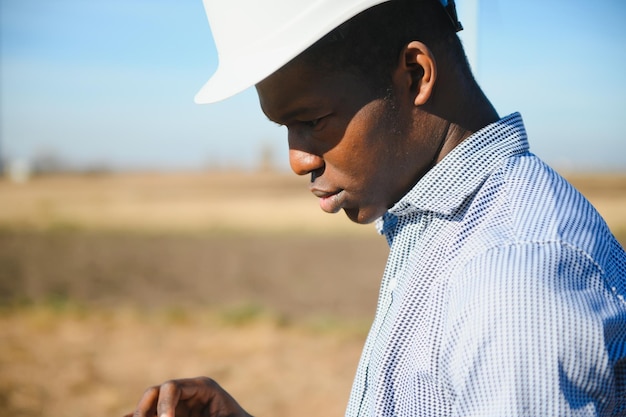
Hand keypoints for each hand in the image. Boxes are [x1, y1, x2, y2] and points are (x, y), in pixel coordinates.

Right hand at [125, 376, 252, 416]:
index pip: (171, 387)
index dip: (163, 404)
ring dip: (140, 414)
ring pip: (149, 407)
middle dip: (144, 409)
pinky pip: (152, 416)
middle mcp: (187, 392)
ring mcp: (179, 405)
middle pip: (154, 393)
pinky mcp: (174, 416)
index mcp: (203, 387)